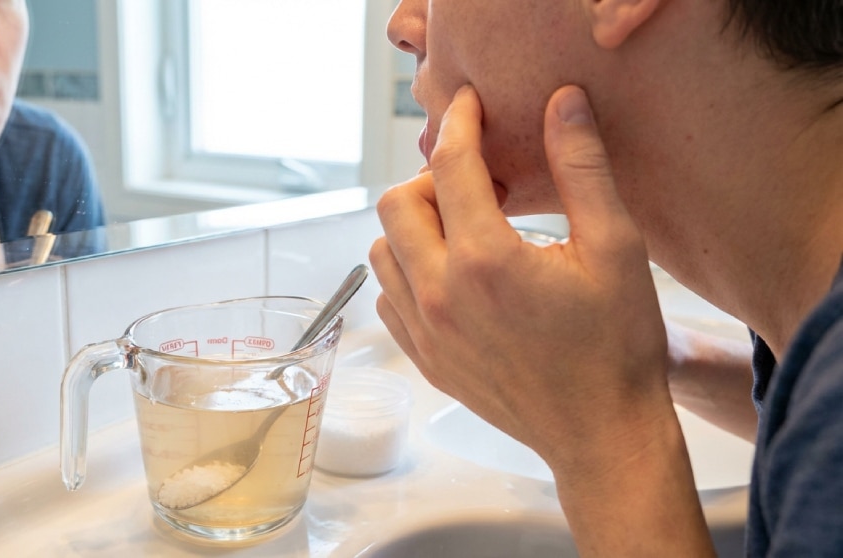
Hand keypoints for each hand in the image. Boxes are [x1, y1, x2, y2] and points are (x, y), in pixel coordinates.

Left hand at [370, 85, 713, 554]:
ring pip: (382, 250)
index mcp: (485, 259)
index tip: (469, 104)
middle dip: (431, 177)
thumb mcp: (615, 246)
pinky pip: (387, 296)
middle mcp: (439, 294)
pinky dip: (405, 270)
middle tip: (474, 181)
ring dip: (412, 225)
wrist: (602, 432)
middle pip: (395, 203)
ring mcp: (425, 331)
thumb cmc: (617, 344)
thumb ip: (583, 168)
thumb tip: (563, 102)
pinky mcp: (424, 358)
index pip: (450, 165)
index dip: (460, 122)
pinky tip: (449, 273)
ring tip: (461, 226)